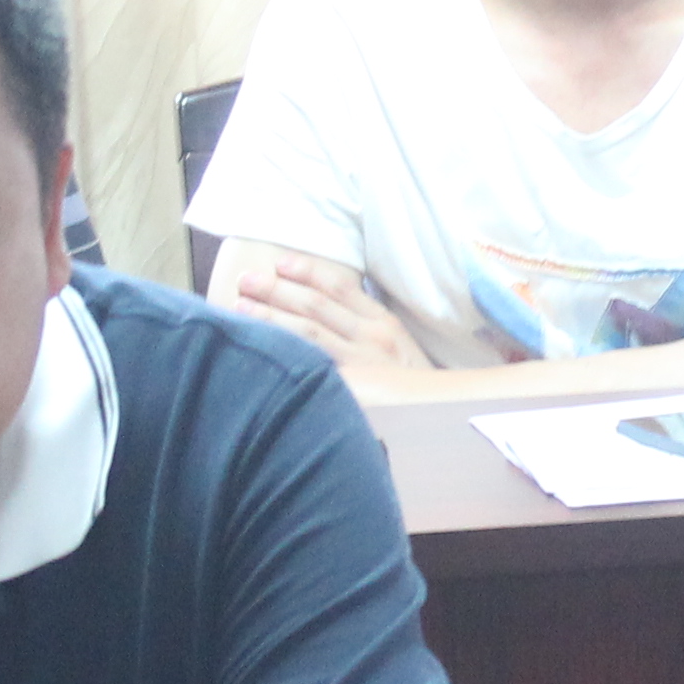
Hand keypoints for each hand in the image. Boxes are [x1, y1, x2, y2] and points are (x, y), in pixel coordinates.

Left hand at [231, 252, 429, 374]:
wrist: (441, 419)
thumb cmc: (415, 386)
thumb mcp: (401, 348)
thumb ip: (369, 328)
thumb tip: (333, 307)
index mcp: (384, 323)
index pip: (341, 289)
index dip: (308, 272)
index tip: (282, 263)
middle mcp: (371, 339)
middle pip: (316, 307)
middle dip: (277, 290)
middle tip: (246, 280)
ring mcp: (360, 365)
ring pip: (307, 334)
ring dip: (272, 317)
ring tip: (242, 307)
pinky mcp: (351, 391)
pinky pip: (312, 368)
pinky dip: (286, 355)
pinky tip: (262, 348)